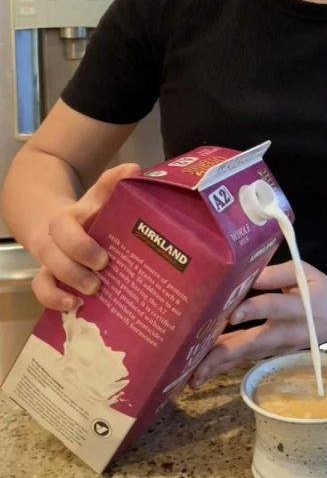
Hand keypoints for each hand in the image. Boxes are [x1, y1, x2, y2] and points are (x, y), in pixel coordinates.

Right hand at [31, 163, 140, 310]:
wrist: (63, 225)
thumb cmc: (91, 213)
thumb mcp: (100, 196)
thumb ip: (114, 182)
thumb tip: (135, 170)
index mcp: (67, 220)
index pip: (64, 228)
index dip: (79, 245)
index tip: (104, 259)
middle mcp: (54, 241)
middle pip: (52, 254)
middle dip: (74, 268)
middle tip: (101, 277)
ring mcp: (49, 261)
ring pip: (45, 275)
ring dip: (64, 287)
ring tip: (88, 296)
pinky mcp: (49, 278)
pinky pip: (41, 291)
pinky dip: (54, 301)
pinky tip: (74, 307)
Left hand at [188, 261, 326, 386]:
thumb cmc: (321, 290)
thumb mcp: (306, 273)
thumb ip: (278, 274)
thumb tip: (244, 273)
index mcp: (300, 307)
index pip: (275, 307)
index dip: (254, 309)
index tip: (232, 313)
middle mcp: (288, 332)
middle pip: (255, 343)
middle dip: (225, 355)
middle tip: (197, 366)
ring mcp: (279, 347)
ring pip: (247, 356)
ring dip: (220, 365)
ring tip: (192, 376)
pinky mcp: (272, 352)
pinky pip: (246, 359)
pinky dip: (224, 365)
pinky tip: (202, 370)